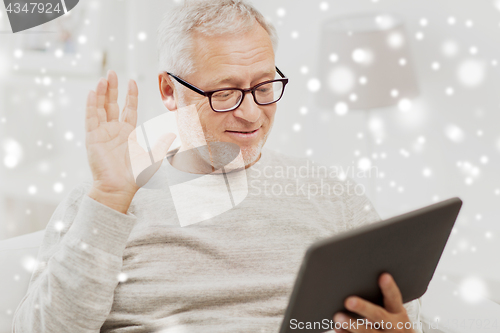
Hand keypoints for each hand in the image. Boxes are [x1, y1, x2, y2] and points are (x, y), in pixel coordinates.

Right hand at [85, 70, 175, 199]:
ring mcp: (102, 133)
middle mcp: (113, 130)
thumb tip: (174, 134)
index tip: (131, 80)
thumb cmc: (135, 176)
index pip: (128, 108)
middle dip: (112, 89)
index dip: (130, 95)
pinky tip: (93, 93)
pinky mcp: (92, 138)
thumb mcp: (153, 157)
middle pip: (112, 104)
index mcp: (127, 132)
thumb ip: (161, 144)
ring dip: (101, 93)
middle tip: (112, 72)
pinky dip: (92, 105)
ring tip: (104, 79)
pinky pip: (91, 118)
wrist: (120, 187)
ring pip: (100, 108)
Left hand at [333, 273, 416, 332]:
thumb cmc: (392, 323)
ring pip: (367, 331)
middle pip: (378, 315)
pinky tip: (338, 328)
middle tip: (349, 301)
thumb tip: (357, 287)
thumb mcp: (394, 313)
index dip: (389, 288)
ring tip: (338, 317)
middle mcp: (394, 325)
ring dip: (352, 324)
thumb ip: (382, 303)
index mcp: (398, 313)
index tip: (383, 276)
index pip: (394, 298)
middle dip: (363, 308)